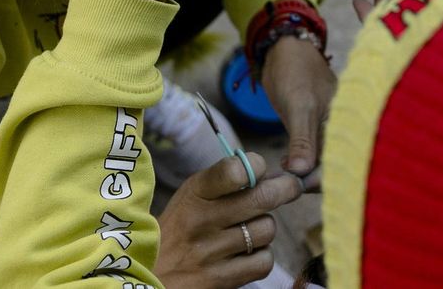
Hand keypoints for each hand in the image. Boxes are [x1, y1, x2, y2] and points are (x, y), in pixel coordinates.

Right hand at [154, 152, 302, 288]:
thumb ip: (226, 182)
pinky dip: (262, 257)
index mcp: (195, 192)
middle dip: (285, 189)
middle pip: (262, 198)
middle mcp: (202, 220)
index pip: (236, 169)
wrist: (151, 273)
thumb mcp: (191, 196)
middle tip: (291, 187)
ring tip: (251, 229)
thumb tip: (273, 175)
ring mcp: (211, 252)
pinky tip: (247, 254)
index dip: (257, 166)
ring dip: (265, 227)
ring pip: (267, 229)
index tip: (261, 170)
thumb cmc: (180, 228)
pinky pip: (263, 262)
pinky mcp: (220, 280)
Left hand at [260, 34, 335, 180]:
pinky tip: (285, 165)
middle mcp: (345, 128)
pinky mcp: (317, 131)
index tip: (298, 185)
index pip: (344, 161)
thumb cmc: (295, 71)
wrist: (283, 50)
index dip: (324, 177)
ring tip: (281, 177)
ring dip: (304, 173)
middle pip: (336, 165)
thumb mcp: (298, 106)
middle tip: (285, 184)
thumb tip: (301, 171)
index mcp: (349, 121)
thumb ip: (302, 139)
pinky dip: (300, 163)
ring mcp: (331, 130)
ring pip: (322, 162)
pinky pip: (313, 154)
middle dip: (313, 179)